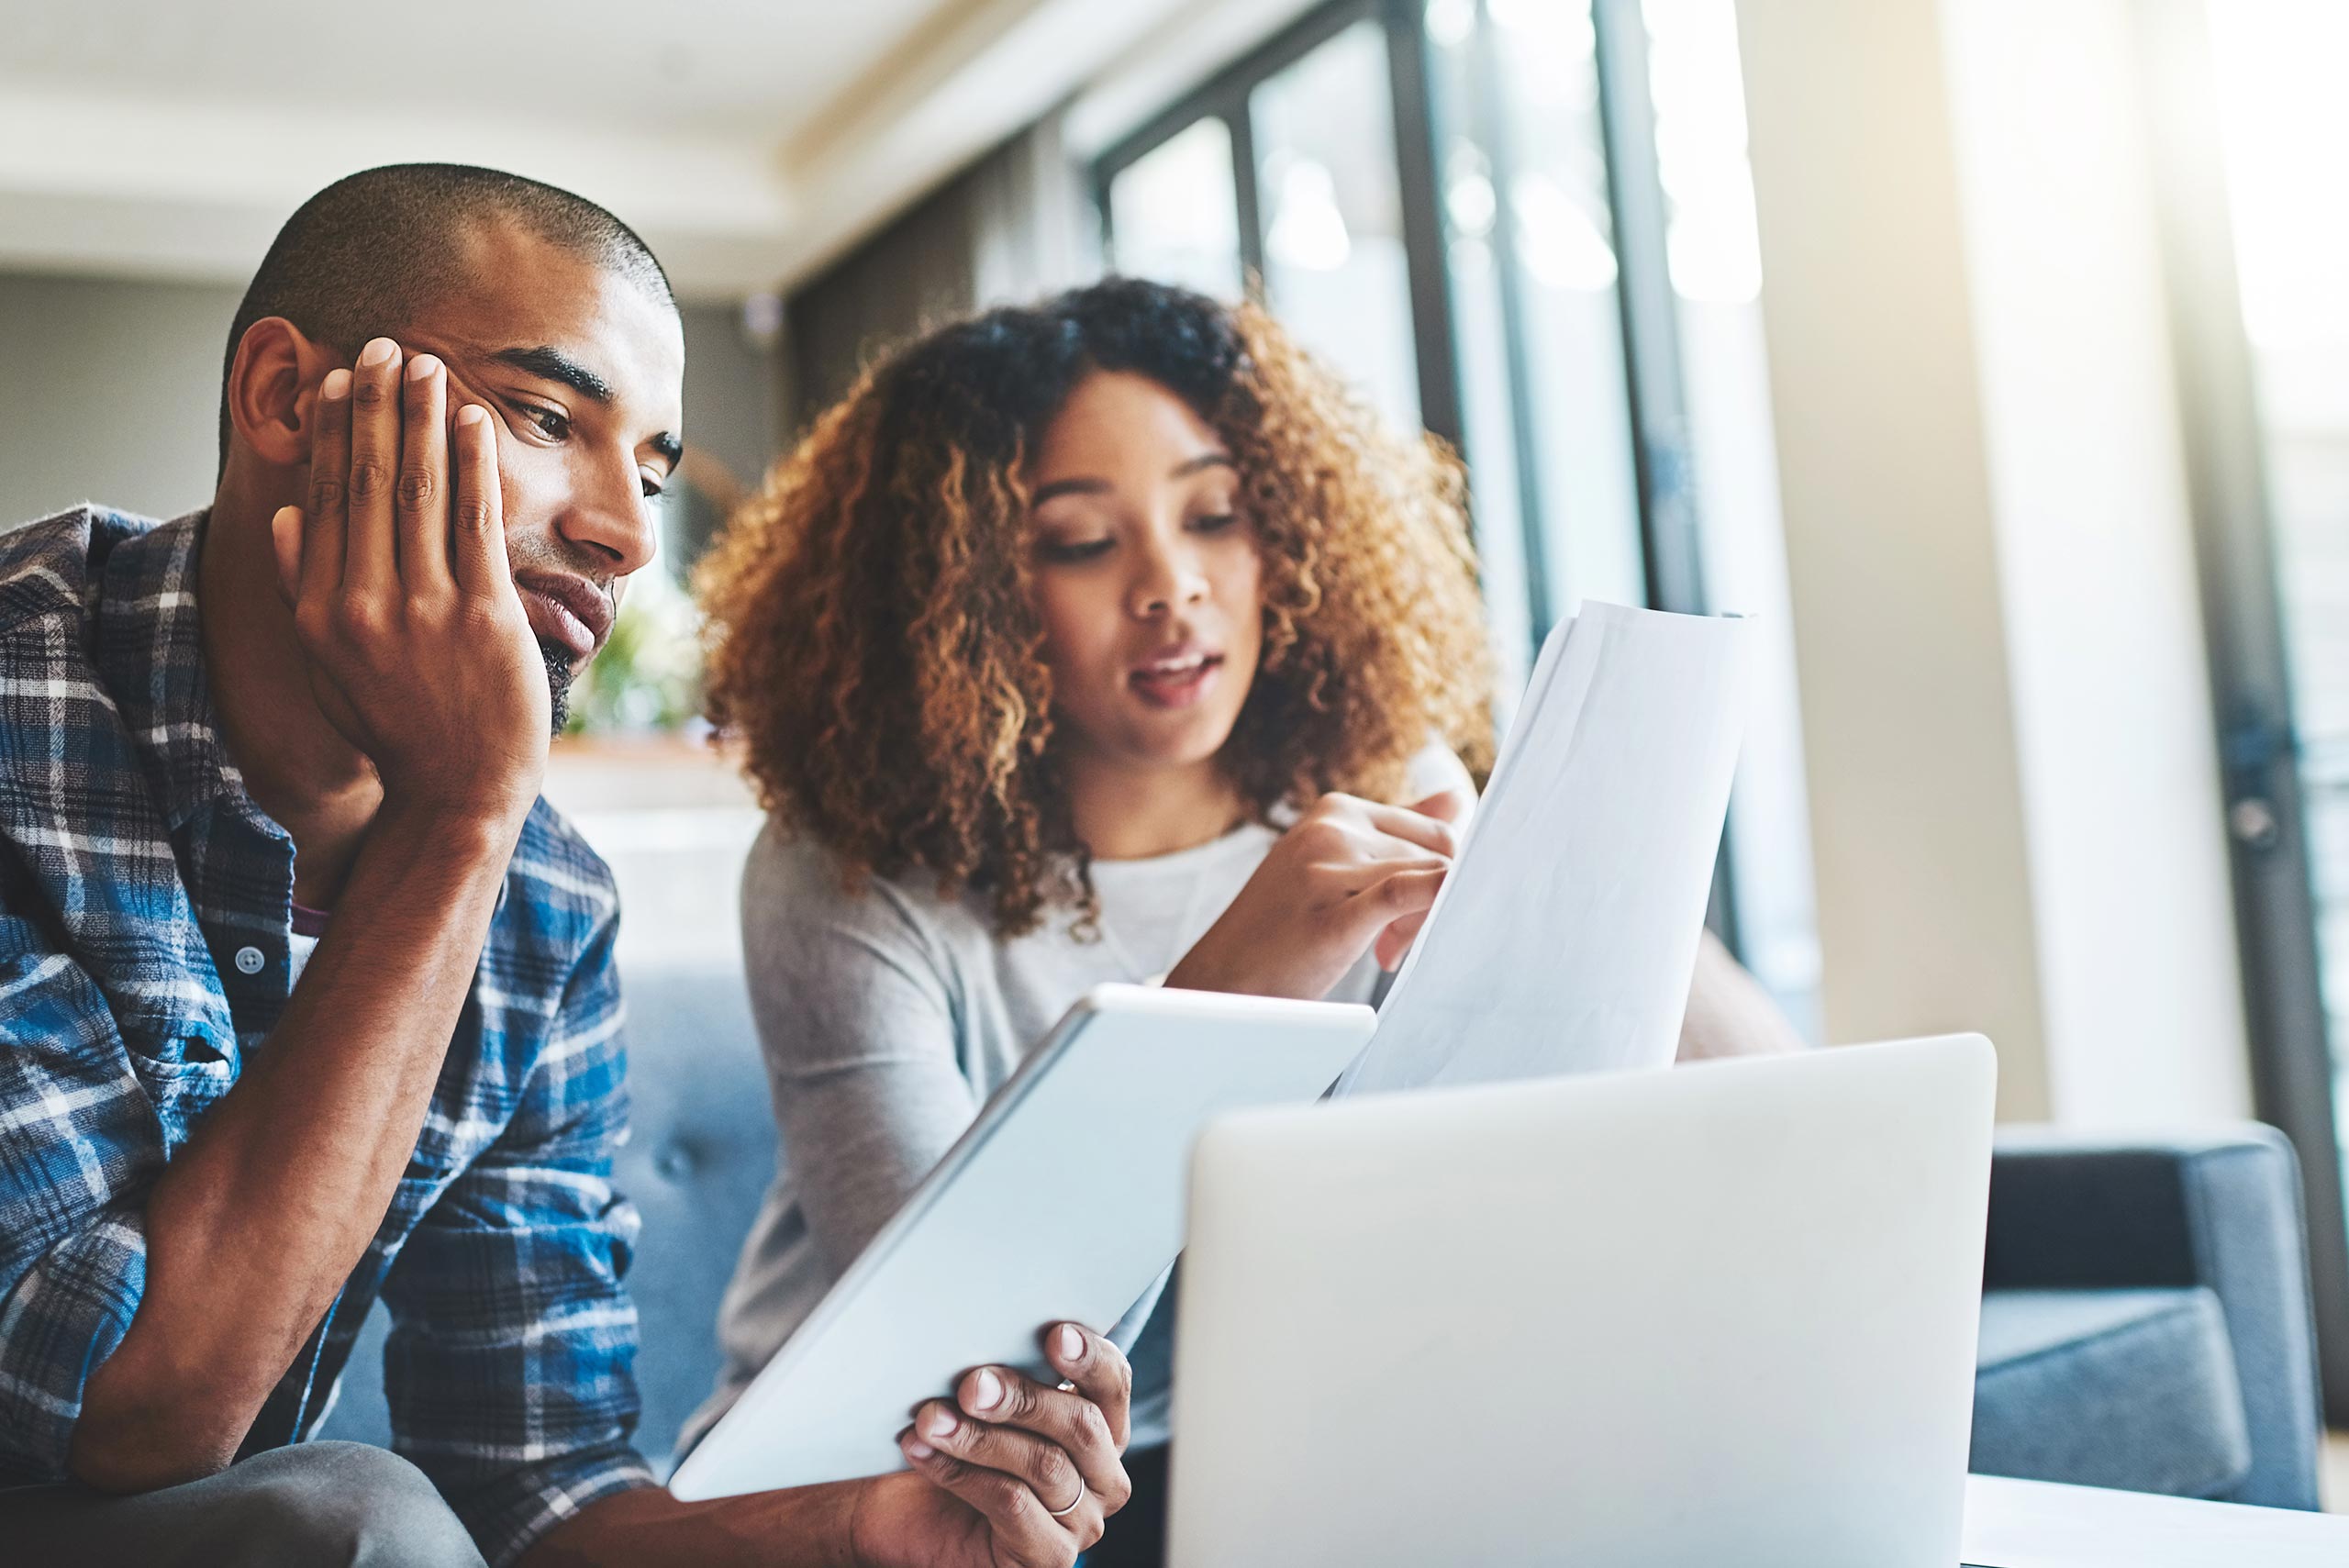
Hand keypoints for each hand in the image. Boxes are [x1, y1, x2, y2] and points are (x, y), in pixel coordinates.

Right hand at [270, 337, 549, 822]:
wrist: (458, 790)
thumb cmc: (396, 726)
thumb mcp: (329, 666)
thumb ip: (304, 590)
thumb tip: (292, 516)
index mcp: (322, 610)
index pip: (325, 497)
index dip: (332, 431)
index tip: (339, 378)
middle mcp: (366, 603)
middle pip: (368, 480)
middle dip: (376, 405)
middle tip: (385, 347)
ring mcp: (428, 609)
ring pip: (420, 490)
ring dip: (423, 419)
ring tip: (426, 365)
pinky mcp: (487, 615)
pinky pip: (477, 521)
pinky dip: (473, 464)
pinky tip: (472, 420)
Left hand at [849, 1324, 1132, 1567]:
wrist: (905, 1515)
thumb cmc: (954, 1447)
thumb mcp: (985, 1404)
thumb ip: (1004, 1374)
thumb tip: (988, 1327)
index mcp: (1102, 1427)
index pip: (1113, 1383)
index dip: (1089, 1357)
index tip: (1054, 1333)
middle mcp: (1104, 1476)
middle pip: (1080, 1424)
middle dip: (1023, 1398)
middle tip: (970, 1383)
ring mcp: (1082, 1521)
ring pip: (1042, 1464)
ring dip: (979, 1436)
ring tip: (929, 1417)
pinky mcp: (1048, 1556)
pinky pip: (1011, 1505)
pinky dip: (962, 1474)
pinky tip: (923, 1451)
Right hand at [1164, 791, 1458, 999]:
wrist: (1221, 982)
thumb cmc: (1281, 930)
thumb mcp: (1335, 865)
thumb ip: (1397, 832)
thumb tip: (1455, 798)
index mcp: (1334, 810)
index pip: (1431, 833)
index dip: (1436, 876)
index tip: (1405, 916)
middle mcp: (1332, 827)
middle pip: (1435, 857)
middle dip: (1431, 903)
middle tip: (1393, 946)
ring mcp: (1329, 866)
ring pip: (1429, 880)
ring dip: (1421, 925)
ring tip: (1384, 954)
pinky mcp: (1332, 913)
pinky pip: (1407, 895)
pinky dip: (1429, 910)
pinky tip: (1397, 945)